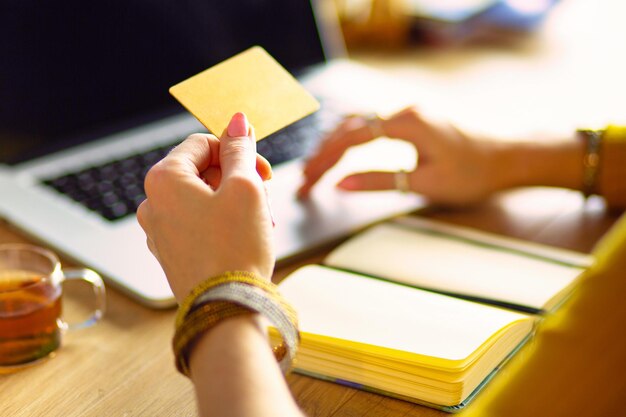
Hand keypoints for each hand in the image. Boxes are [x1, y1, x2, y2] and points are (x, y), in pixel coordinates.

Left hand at [137, 113, 274, 302]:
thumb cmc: (236, 247)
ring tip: (260, 219)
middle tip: (264, 194)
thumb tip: (237, 121)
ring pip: (202, 198)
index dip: (236, 150)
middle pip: (200, 171)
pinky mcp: (171, 253)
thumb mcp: (245, 187)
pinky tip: (244, 236)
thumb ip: (239, 149)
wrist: (226, 308)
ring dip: (233, 201)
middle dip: (237, 178)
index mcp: (164, 179)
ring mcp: (159, 231)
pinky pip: (197, 224)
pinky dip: (222, 222)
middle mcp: (153, 203)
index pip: (202, 143)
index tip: (261, 168)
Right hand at [298, 106, 504, 205]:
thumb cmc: (475, 173)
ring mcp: (410, 112)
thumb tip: (341, 185)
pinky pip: (373, 124)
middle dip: (324, 154)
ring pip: (359, 122)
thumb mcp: (426, 184)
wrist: (512, 156)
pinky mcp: (415, 119)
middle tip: (306, 180)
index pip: (352, 139)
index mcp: (407, 123)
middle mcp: (405, 110)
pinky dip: (352, 139)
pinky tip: (343, 152)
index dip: (325, 161)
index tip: (308, 181)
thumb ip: (380, 182)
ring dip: (335, 144)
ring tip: (316, 167)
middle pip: (350, 128)